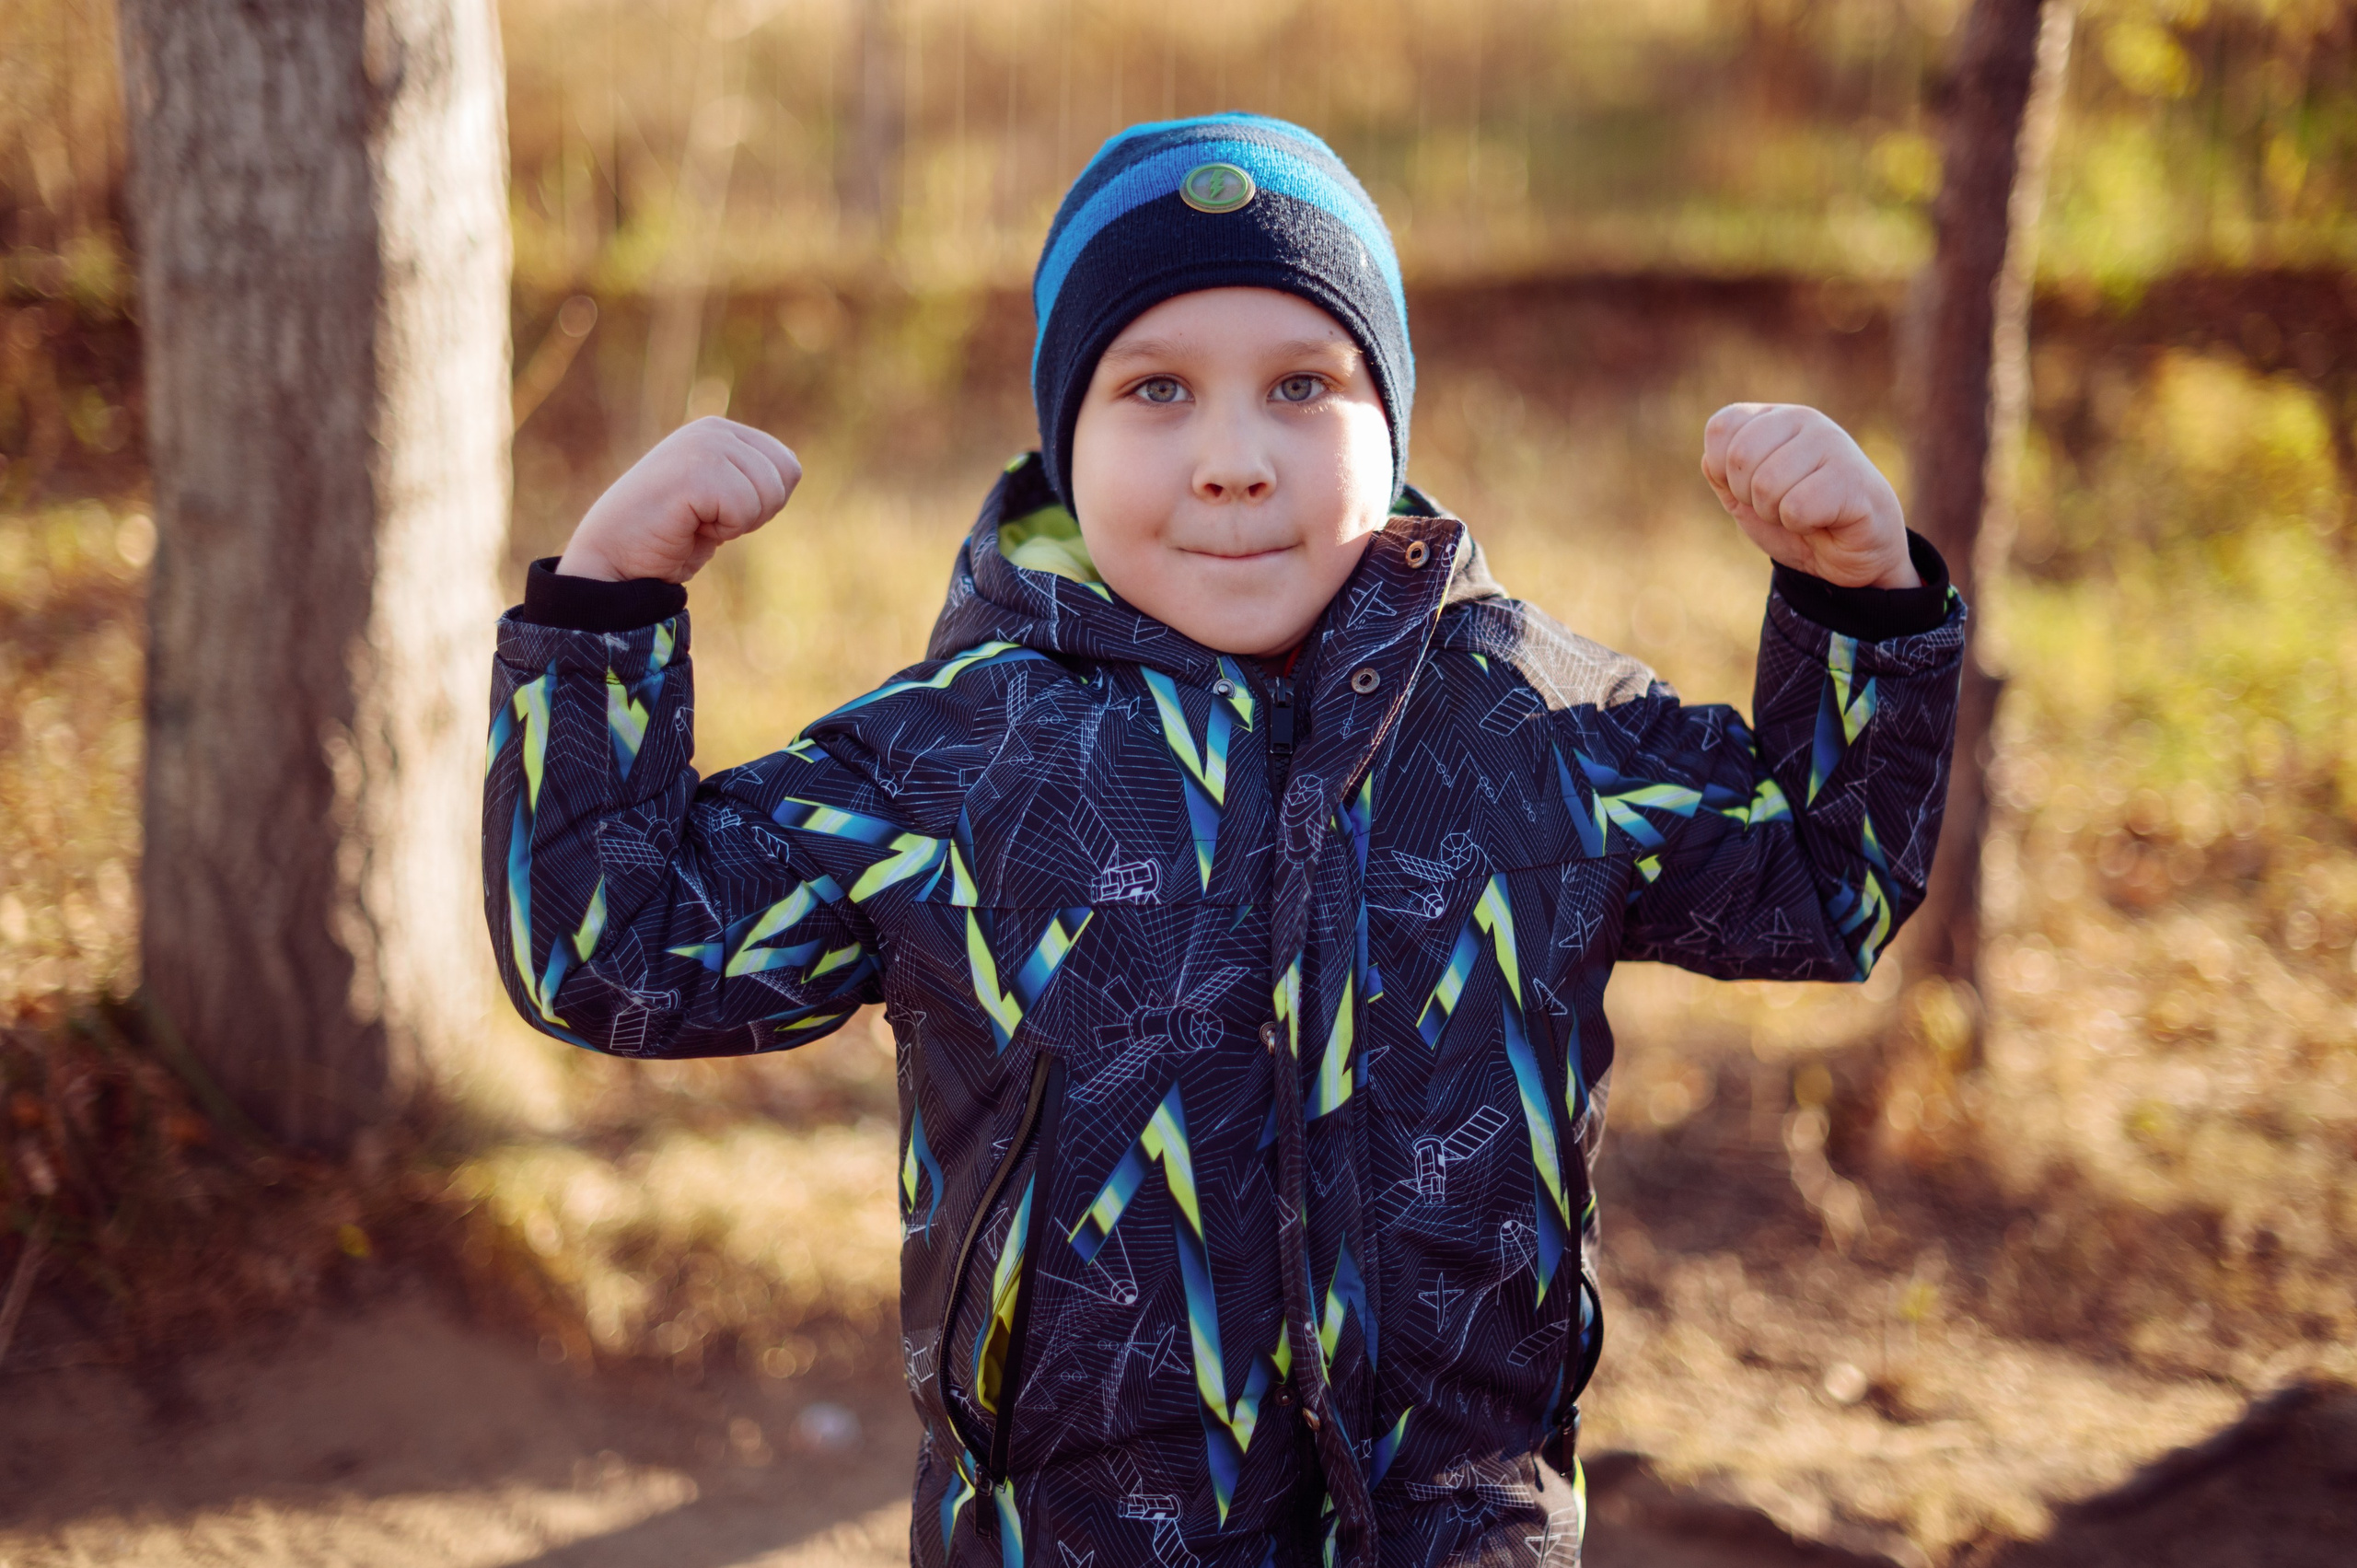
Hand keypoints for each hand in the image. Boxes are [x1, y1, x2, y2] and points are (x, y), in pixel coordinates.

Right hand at [557, 418, 801, 582]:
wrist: (616, 561)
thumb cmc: (669, 536)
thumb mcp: (719, 499)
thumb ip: (749, 477)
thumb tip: (792, 470)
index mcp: (721, 431)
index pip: (788, 466)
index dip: (763, 503)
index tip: (720, 511)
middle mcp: (713, 430)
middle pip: (785, 478)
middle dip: (755, 513)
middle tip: (707, 519)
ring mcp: (703, 445)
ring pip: (768, 494)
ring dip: (736, 523)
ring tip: (695, 520)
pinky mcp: (695, 470)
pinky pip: (745, 509)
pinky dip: (722, 530)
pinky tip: (688, 524)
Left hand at [1700, 404, 1918, 589]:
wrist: (1848, 553)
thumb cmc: (1797, 519)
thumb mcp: (1745, 498)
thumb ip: (1721, 475)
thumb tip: (1711, 459)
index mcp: (1773, 418)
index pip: (1721, 428)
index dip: (1724, 471)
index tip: (1750, 488)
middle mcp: (1803, 418)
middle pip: (1739, 457)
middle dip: (1750, 497)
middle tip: (1781, 505)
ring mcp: (1831, 442)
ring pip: (1766, 484)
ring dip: (1777, 514)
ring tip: (1804, 513)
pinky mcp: (1851, 475)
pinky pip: (1796, 508)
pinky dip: (1802, 525)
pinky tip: (1824, 519)